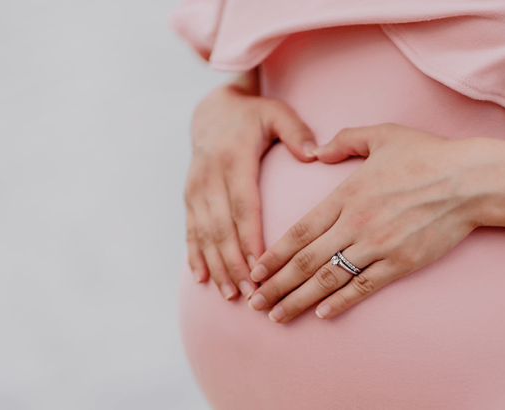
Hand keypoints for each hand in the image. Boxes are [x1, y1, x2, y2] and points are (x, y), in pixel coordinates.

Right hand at [184, 81, 317, 299]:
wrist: (212, 110)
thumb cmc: (253, 115)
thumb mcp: (277, 113)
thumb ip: (296, 132)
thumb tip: (315, 154)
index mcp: (234, 160)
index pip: (243, 206)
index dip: (249, 237)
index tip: (260, 265)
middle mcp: (210, 178)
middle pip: (222, 228)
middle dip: (235, 263)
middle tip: (252, 293)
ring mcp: (196, 190)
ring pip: (204, 234)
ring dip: (217, 266)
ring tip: (232, 294)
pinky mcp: (190, 198)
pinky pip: (190, 231)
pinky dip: (195, 256)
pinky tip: (202, 280)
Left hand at [246, 123, 485, 321]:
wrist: (470, 181)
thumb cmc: (427, 155)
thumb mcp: (383, 135)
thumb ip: (345, 140)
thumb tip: (317, 150)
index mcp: (346, 195)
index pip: (300, 231)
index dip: (274, 254)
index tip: (255, 270)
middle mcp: (356, 224)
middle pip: (306, 261)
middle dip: (276, 285)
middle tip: (253, 303)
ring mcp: (378, 246)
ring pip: (329, 279)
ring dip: (299, 300)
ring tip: (277, 315)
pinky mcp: (401, 263)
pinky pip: (364, 287)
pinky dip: (341, 302)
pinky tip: (323, 314)